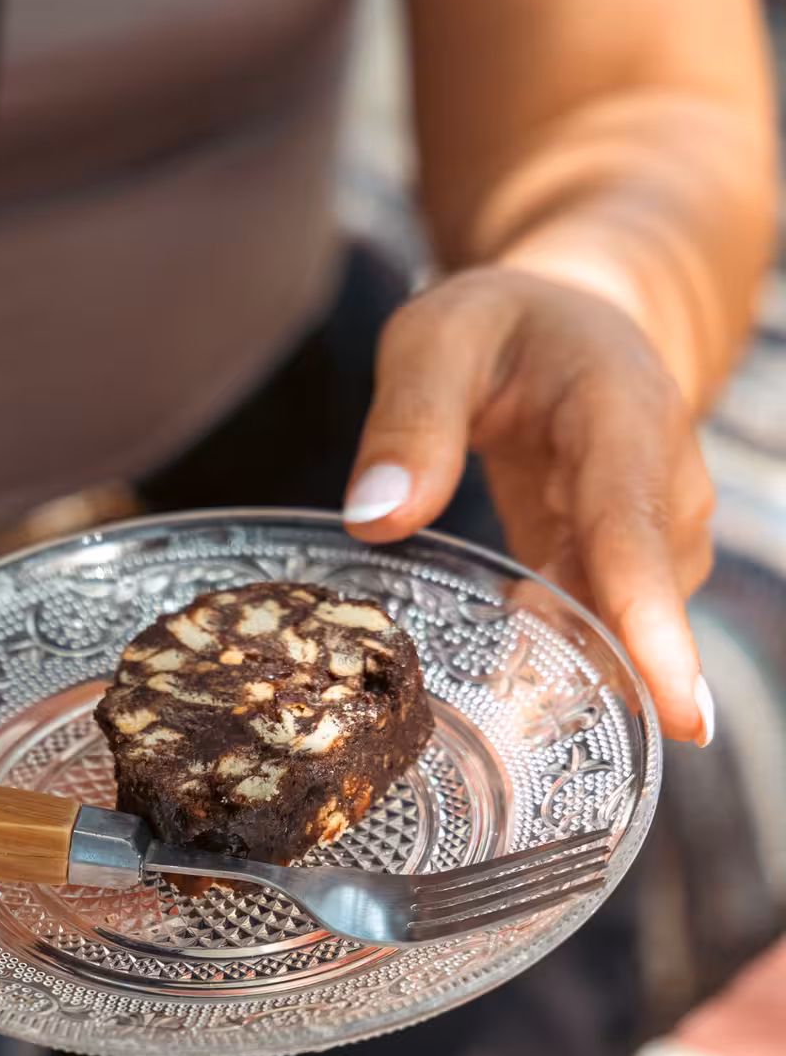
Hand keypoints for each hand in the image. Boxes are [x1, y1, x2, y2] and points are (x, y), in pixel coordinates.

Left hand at [343, 269, 716, 742]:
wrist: (567, 320)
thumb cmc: (501, 327)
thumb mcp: (437, 337)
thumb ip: (411, 419)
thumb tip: (376, 519)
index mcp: (622, 413)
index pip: (635, 529)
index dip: (653, 624)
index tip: (680, 710)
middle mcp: (660, 480)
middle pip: (643, 596)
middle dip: (605, 671)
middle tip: (532, 734)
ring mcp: (653, 529)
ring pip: (625, 621)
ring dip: (573, 670)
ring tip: (508, 715)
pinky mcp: (623, 564)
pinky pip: (603, 626)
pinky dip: (561, 659)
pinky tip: (509, 691)